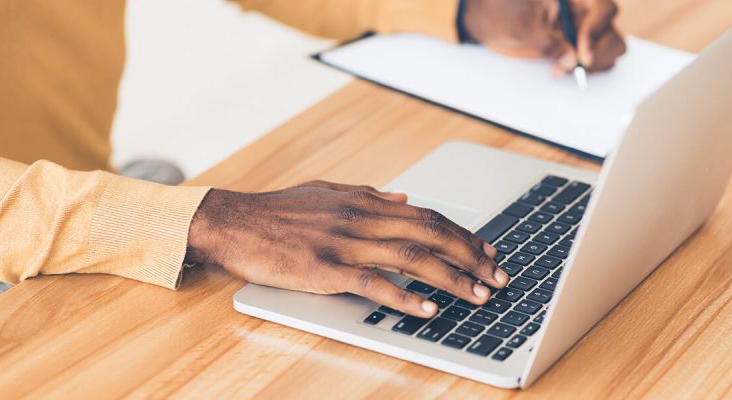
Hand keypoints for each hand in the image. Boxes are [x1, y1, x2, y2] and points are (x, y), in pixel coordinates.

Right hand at [186, 181, 508, 317]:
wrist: (235, 223)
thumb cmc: (279, 211)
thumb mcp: (328, 192)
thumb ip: (369, 195)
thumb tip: (404, 199)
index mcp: (365, 202)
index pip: (428, 216)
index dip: (462, 234)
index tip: (486, 251)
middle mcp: (361, 218)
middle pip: (430, 234)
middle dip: (470, 255)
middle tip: (497, 276)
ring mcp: (345, 243)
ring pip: (411, 257)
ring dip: (450, 277)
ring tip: (477, 295)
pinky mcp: (326, 269)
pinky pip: (373, 283)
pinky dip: (404, 296)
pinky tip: (428, 309)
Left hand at [462, 0, 626, 73]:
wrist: (493, 22)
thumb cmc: (503, 15)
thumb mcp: (519, 27)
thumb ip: (545, 42)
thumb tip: (571, 60)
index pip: (602, 8)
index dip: (597, 30)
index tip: (581, 54)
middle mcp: (584, 10)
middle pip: (611, 31)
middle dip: (595, 53)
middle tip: (569, 66)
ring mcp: (586, 28)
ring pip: (612, 47)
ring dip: (593, 63)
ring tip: (561, 68)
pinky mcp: (581, 46)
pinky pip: (599, 59)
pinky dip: (586, 69)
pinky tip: (561, 69)